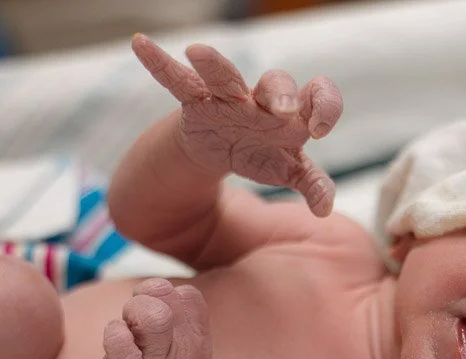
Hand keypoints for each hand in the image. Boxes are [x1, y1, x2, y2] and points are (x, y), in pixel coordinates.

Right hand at [132, 34, 343, 216]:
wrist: (224, 149)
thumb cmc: (264, 152)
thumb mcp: (289, 171)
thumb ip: (311, 184)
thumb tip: (325, 208)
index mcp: (292, 114)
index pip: (318, 96)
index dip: (324, 106)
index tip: (319, 129)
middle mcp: (262, 100)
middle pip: (275, 83)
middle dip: (280, 94)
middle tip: (283, 110)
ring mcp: (228, 99)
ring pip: (224, 75)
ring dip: (213, 65)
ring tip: (197, 51)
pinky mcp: (196, 104)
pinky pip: (176, 80)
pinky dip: (158, 63)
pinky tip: (140, 43)